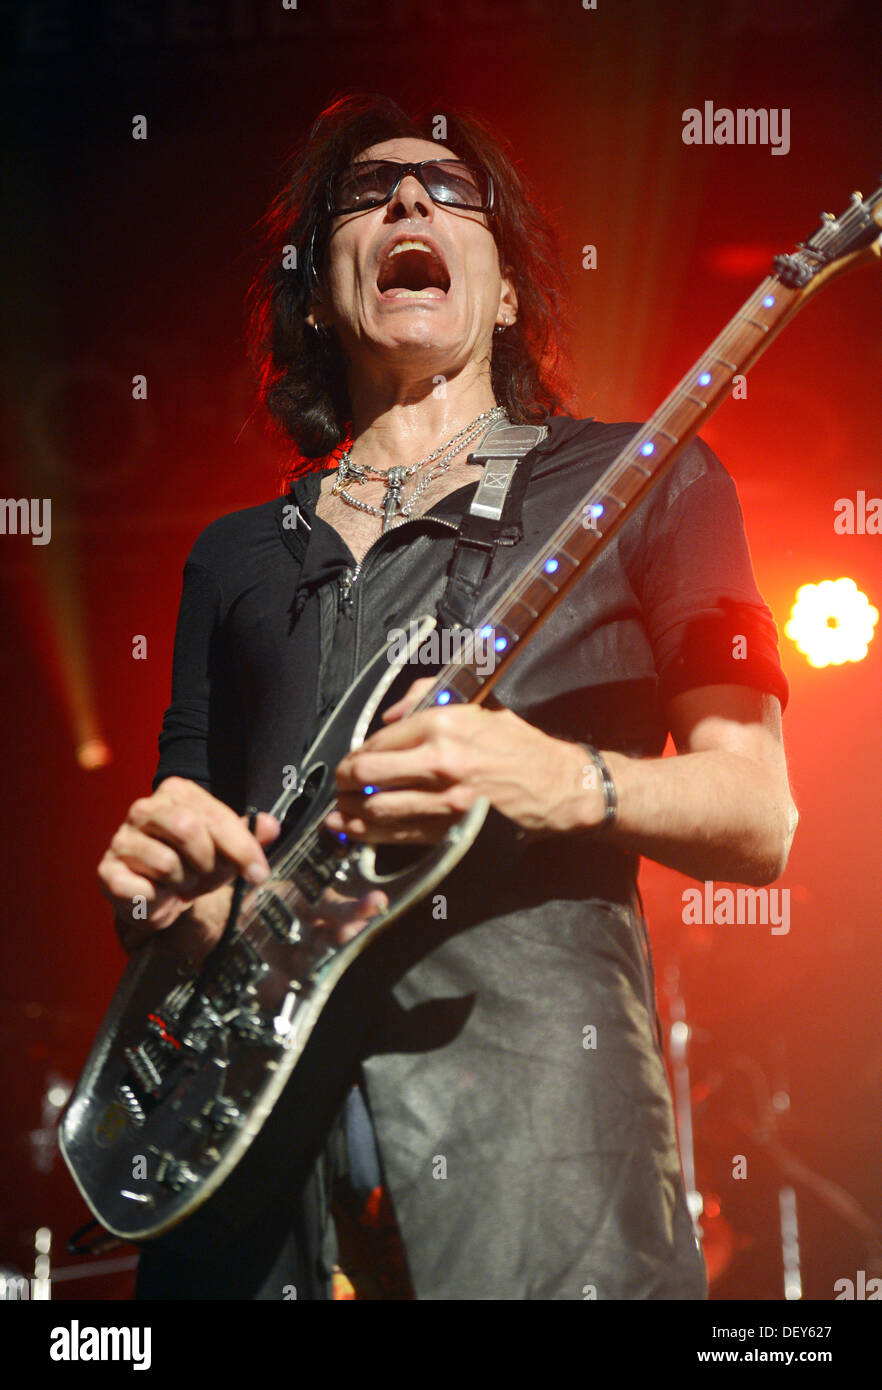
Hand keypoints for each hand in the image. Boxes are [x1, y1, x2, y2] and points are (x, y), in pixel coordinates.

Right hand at [99, 777, 279, 934]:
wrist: (159, 898)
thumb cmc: (194, 865)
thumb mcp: (228, 849)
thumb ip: (249, 835)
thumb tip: (271, 825)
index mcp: (176, 793)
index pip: (215, 815)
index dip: (241, 847)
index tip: (259, 873)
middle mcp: (144, 809)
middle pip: (186, 828)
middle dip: (207, 861)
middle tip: (208, 875)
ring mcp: (121, 839)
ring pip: (166, 862)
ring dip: (182, 882)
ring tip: (179, 882)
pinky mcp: (106, 872)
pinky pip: (141, 890)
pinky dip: (157, 900)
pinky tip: (156, 894)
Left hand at [324, 678, 601, 844]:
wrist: (556, 787)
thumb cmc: (519, 746)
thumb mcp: (477, 705)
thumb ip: (425, 699)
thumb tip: (388, 716)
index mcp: (443, 724)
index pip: (379, 739)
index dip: (357, 751)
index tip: (354, 758)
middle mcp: (439, 762)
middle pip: (366, 773)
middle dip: (344, 780)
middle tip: (340, 783)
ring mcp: (443, 800)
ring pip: (375, 808)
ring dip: (349, 810)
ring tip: (340, 809)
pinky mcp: (448, 830)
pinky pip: (396, 834)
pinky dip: (368, 834)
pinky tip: (354, 830)